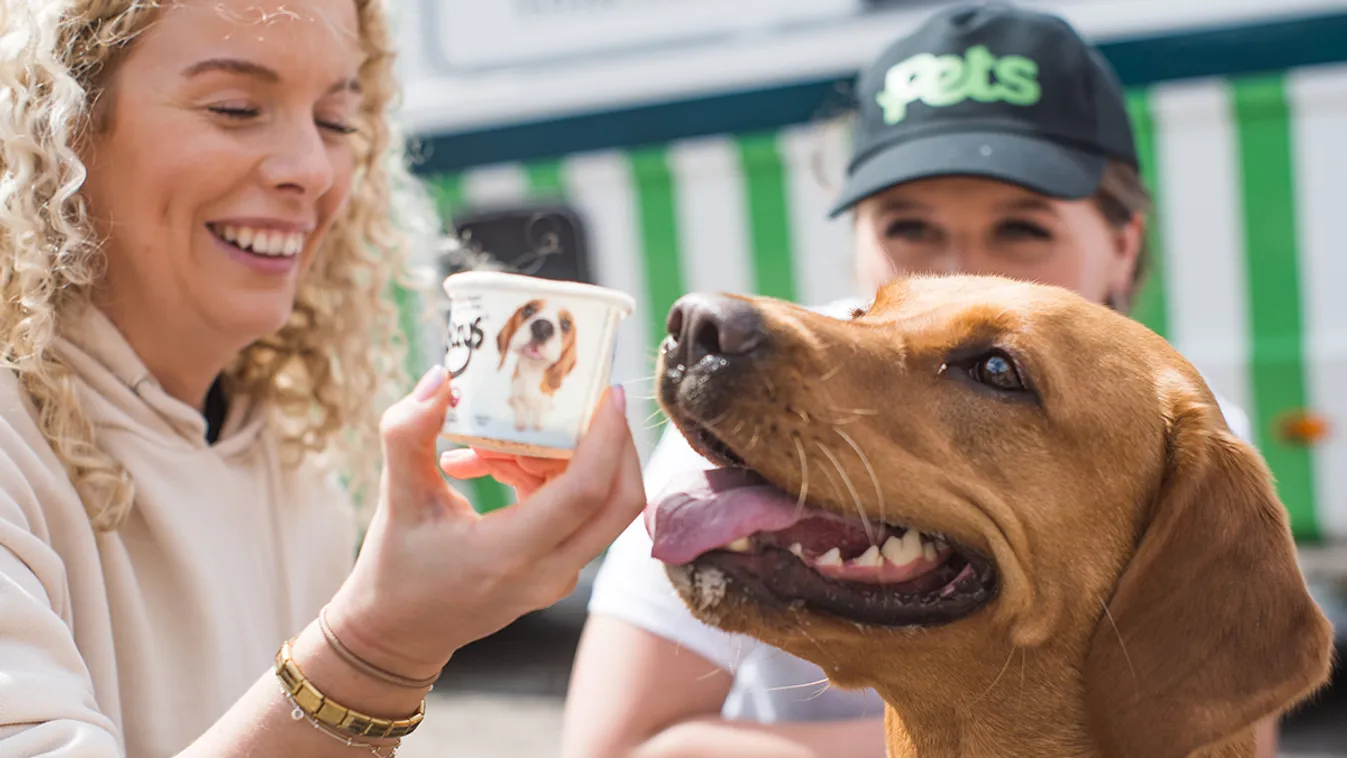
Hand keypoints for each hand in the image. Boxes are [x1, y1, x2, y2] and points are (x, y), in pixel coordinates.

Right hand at [324, 367, 644, 680]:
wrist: (397, 636)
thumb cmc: (395, 571)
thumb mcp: (395, 500)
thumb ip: (407, 434)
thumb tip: (439, 378)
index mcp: (511, 553)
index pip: (586, 492)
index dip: (607, 438)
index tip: (608, 393)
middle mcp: (549, 571)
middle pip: (620, 501)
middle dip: (616, 444)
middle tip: (591, 399)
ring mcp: (559, 576)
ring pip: (599, 505)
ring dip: (567, 458)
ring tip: (499, 442)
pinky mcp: (558, 570)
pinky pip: (577, 514)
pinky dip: (549, 478)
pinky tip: (493, 463)